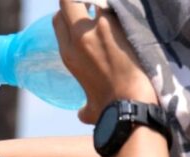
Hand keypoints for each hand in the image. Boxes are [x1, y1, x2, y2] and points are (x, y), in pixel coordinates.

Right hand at [53, 1, 157, 123]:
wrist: (131, 104)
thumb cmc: (111, 111)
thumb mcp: (90, 109)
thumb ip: (83, 108)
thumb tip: (82, 114)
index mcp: (68, 54)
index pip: (58, 19)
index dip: (67, 15)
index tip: (80, 18)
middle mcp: (79, 37)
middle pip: (68, 2)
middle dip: (79, 1)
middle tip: (94, 8)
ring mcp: (98, 28)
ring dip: (100, 3)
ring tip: (110, 13)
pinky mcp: (119, 24)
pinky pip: (115, 5)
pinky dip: (120, 8)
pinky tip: (126, 17)